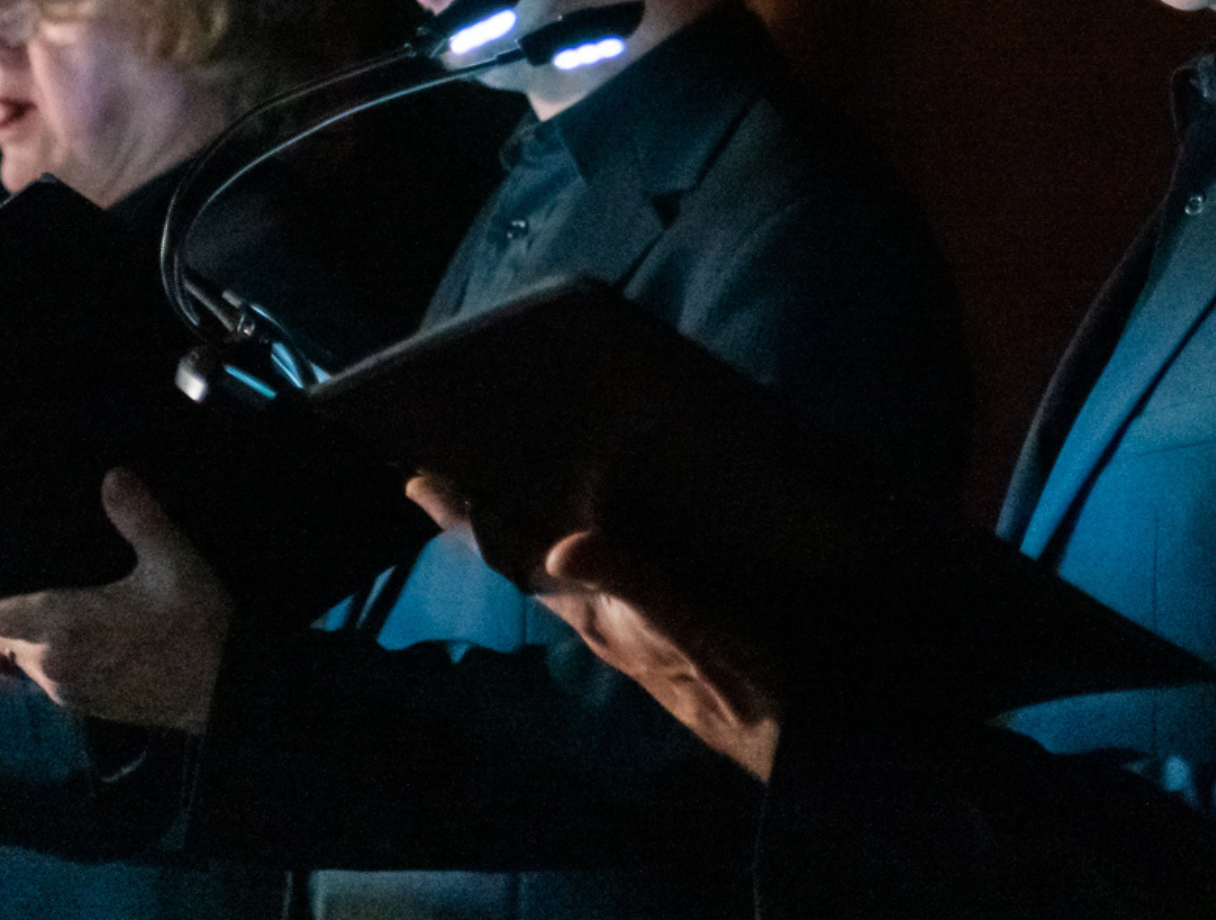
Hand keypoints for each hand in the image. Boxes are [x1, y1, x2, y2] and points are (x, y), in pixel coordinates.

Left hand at [0, 470, 229, 733]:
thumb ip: (138, 517)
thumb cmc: (195, 623)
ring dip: (20, 642)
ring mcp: (66, 691)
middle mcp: (52, 663)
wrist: (223, 691)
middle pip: (0, 642)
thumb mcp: (172, 561)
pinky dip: (44, 661)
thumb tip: (113, 474)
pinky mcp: (84, 709)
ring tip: (31, 611)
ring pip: (21, 664)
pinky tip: (67, 641)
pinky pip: (45, 682)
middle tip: (0, 587)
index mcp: (63, 625)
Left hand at [408, 474, 782, 779]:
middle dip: (488, 520)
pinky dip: (577, 552)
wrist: (796, 744)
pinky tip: (592, 539)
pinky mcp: (659, 640)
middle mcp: (602, 625)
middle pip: (526, 562)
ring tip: (508, 490)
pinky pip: (598, 585)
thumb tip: (561, 547)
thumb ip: (634, 584)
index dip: (469, 519)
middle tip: (449, 471)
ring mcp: (629, 636)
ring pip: (559, 577)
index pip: (517, 558)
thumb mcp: (694, 628)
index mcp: (599, 615)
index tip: (418, 478)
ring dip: (527, 533)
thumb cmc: (748, 682)